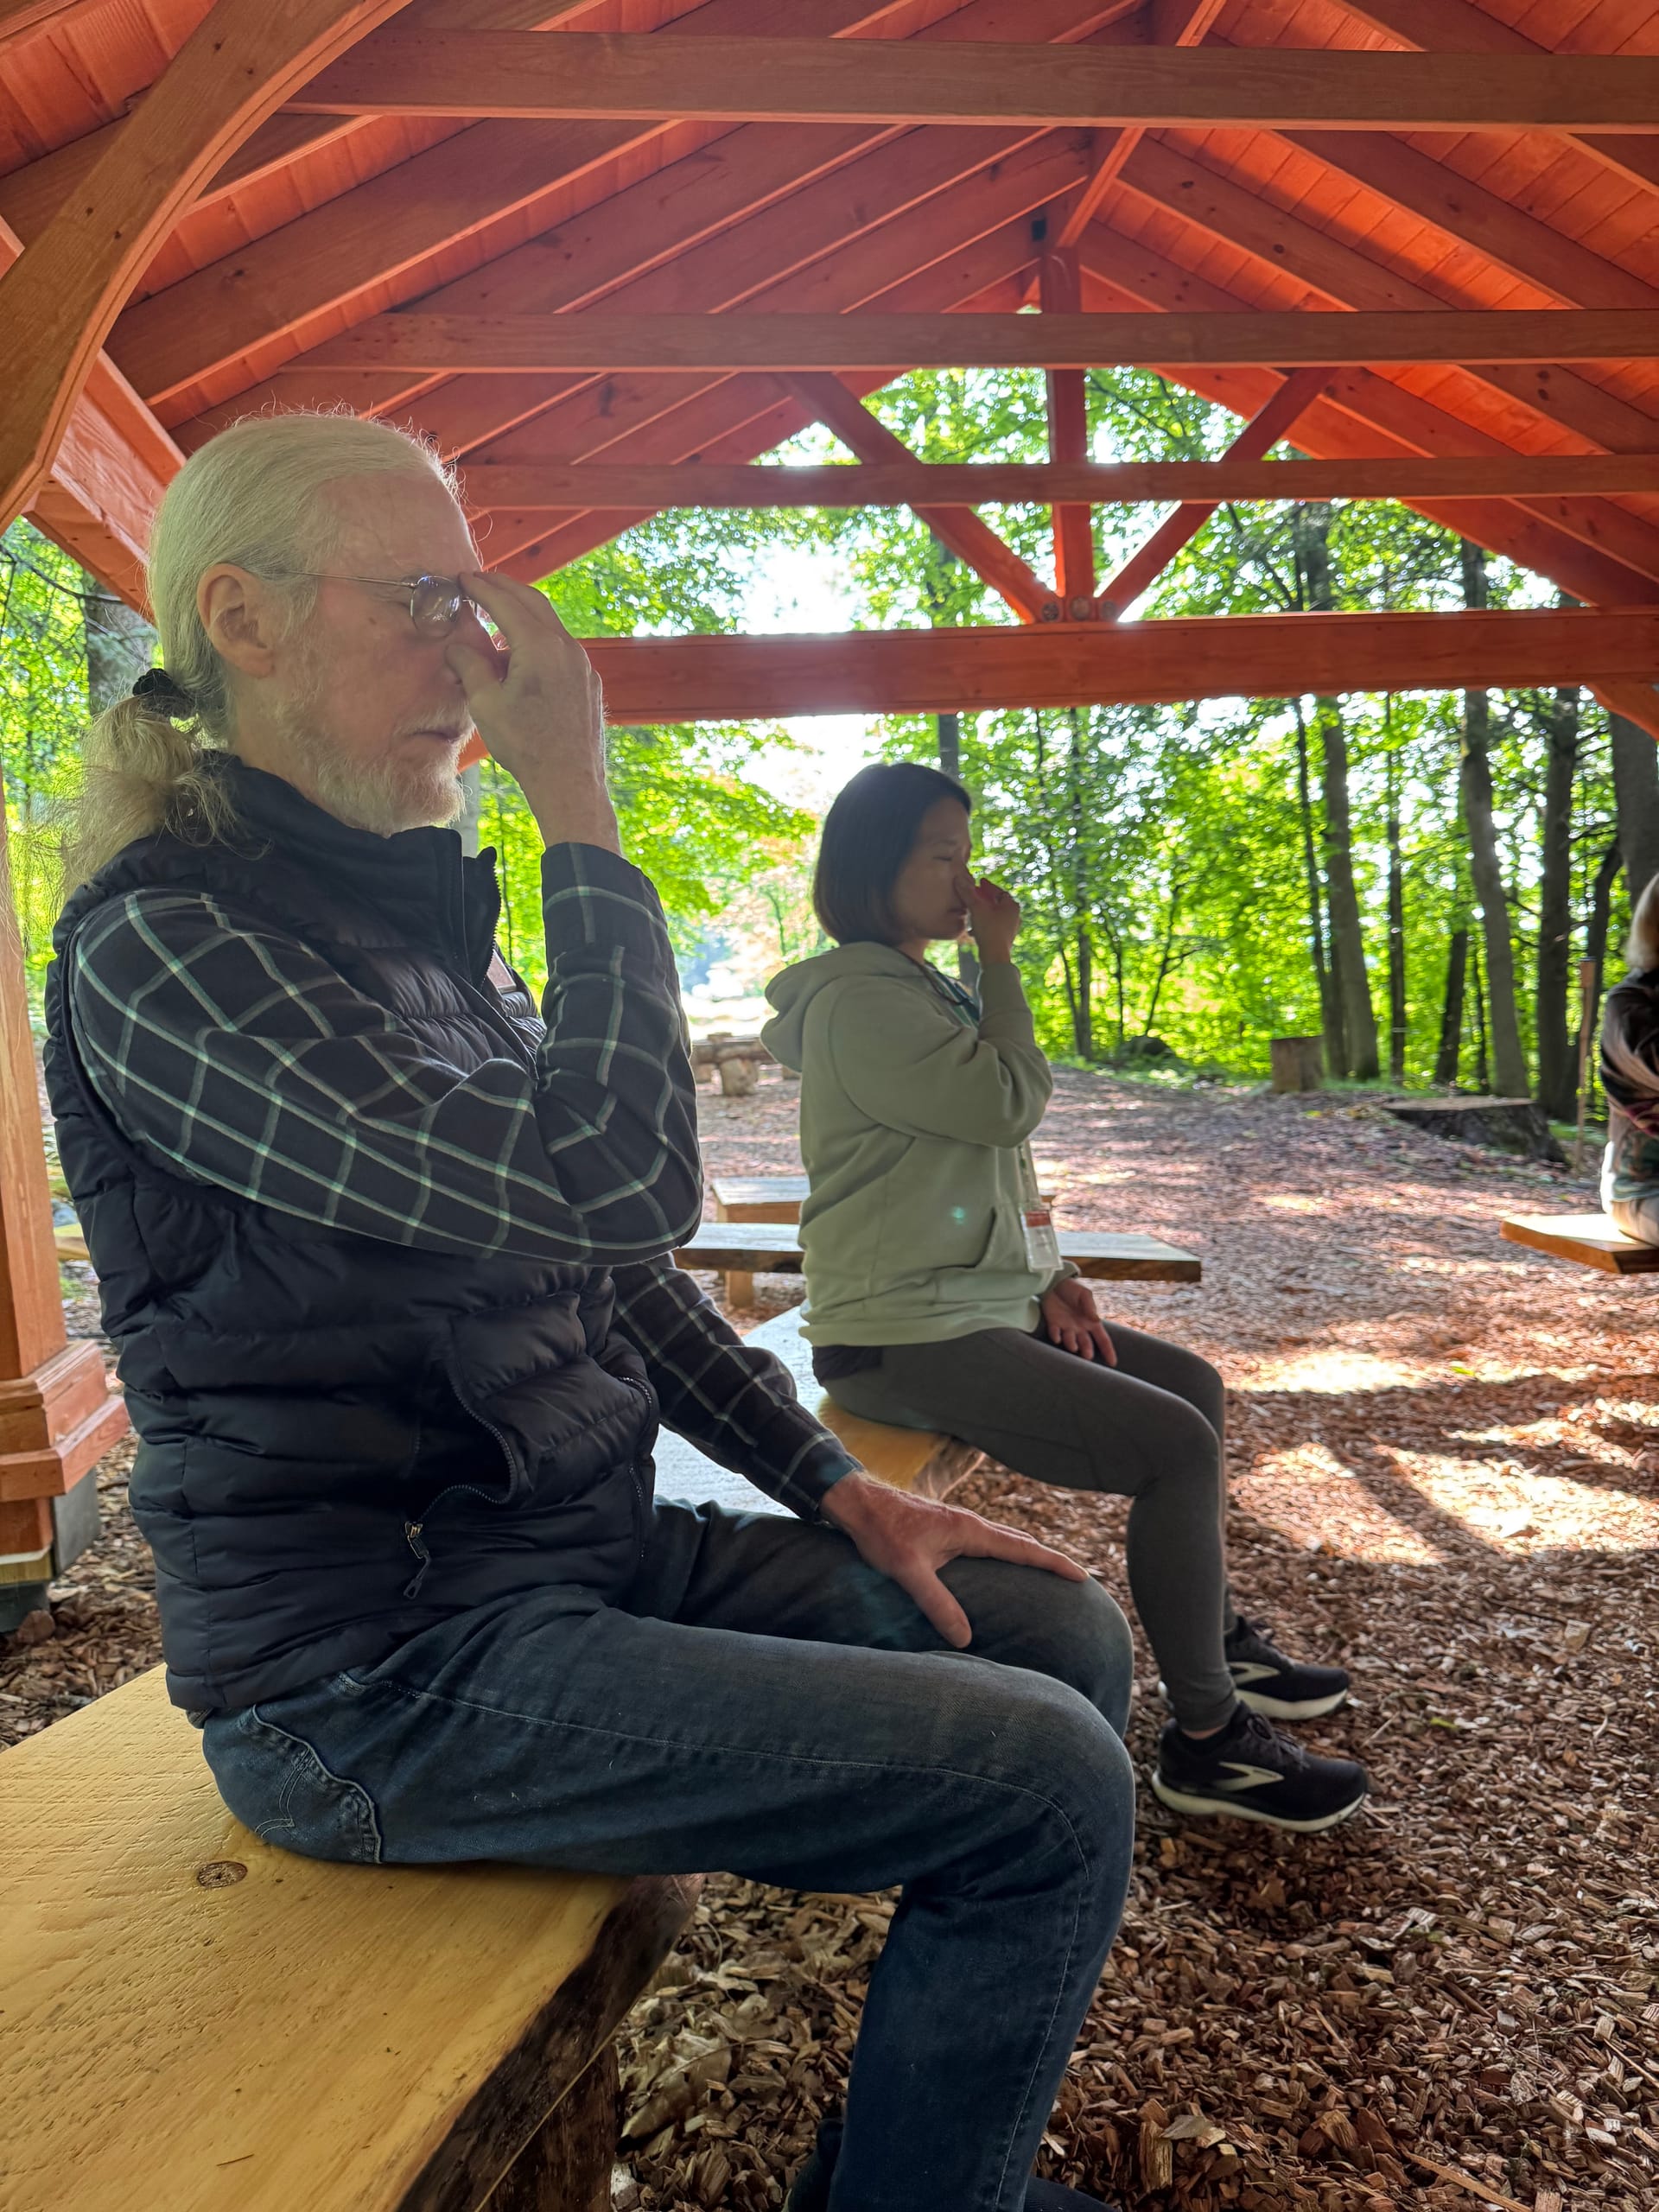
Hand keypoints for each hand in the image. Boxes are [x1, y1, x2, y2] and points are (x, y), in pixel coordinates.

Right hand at [447, 570, 618, 852]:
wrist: (570, 782)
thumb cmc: (526, 745)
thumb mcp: (486, 703)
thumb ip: (470, 665)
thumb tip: (457, 645)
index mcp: (540, 645)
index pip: (506, 602)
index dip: (481, 587)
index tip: (463, 578)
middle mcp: (567, 647)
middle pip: (533, 602)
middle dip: (504, 588)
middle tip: (480, 581)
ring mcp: (582, 664)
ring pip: (549, 624)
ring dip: (522, 614)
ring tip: (496, 617)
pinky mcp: (588, 682)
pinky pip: (560, 648)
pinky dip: (537, 638)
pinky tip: (520, 653)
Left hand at [820, 1472, 1086, 1649]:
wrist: (857, 1502)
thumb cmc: (882, 1532)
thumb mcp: (909, 1572)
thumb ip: (938, 1603)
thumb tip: (965, 1639)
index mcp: (970, 1531)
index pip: (1023, 1548)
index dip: (1053, 1563)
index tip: (1081, 1575)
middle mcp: (970, 1524)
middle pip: (1020, 1542)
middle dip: (1048, 1559)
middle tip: (1075, 1578)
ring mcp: (958, 1524)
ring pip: (1004, 1540)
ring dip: (1028, 1554)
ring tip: (1046, 1573)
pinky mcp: (945, 1528)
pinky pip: (988, 1541)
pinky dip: (1006, 1552)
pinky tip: (999, 1567)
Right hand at [967, 876, 1020, 963]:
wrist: (994, 957)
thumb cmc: (989, 930)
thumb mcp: (976, 908)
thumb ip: (968, 893)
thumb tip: (959, 879)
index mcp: (1012, 906)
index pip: (999, 891)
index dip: (987, 886)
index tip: (980, 882)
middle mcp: (1015, 916)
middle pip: (997, 903)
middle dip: (984, 899)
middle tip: (974, 895)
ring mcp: (1010, 928)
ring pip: (994, 915)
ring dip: (983, 912)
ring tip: (971, 911)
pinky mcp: (1004, 939)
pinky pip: (993, 926)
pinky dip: (984, 924)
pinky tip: (973, 929)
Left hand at [1040, 1278, 1116, 1363]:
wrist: (1055, 1282)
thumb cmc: (1073, 1289)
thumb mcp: (1085, 1294)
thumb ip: (1090, 1306)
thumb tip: (1096, 1319)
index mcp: (1091, 1322)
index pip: (1102, 1339)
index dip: (1108, 1351)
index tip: (1112, 1363)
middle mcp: (1080, 1328)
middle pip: (1086, 1344)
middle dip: (1087, 1351)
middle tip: (1088, 1356)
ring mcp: (1066, 1327)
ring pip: (1070, 1341)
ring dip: (1072, 1345)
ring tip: (1074, 1348)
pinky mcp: (1053, 1323)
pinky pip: (1054, 1333)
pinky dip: (1056, 1336)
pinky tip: (1057, 1338)